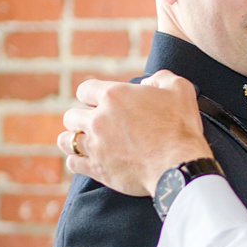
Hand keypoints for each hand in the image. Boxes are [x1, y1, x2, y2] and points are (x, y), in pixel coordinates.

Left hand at [60, 71, 210, 196]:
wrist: (179, 165)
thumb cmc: (181, 128)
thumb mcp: (180, 90)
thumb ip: (161, 78)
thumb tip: (148, 83)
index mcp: (114, 96)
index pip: (84, 90)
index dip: (92, 96)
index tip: (102, 104)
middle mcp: (98, 119)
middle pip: (70, 116)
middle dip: (81, 119)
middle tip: (97, 126)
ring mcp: (95, 145)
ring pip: (65, 140)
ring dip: (73, 140)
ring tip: (86, 143)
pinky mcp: (97, 168)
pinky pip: (72, 163)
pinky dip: (78, 162)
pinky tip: (88, 161)